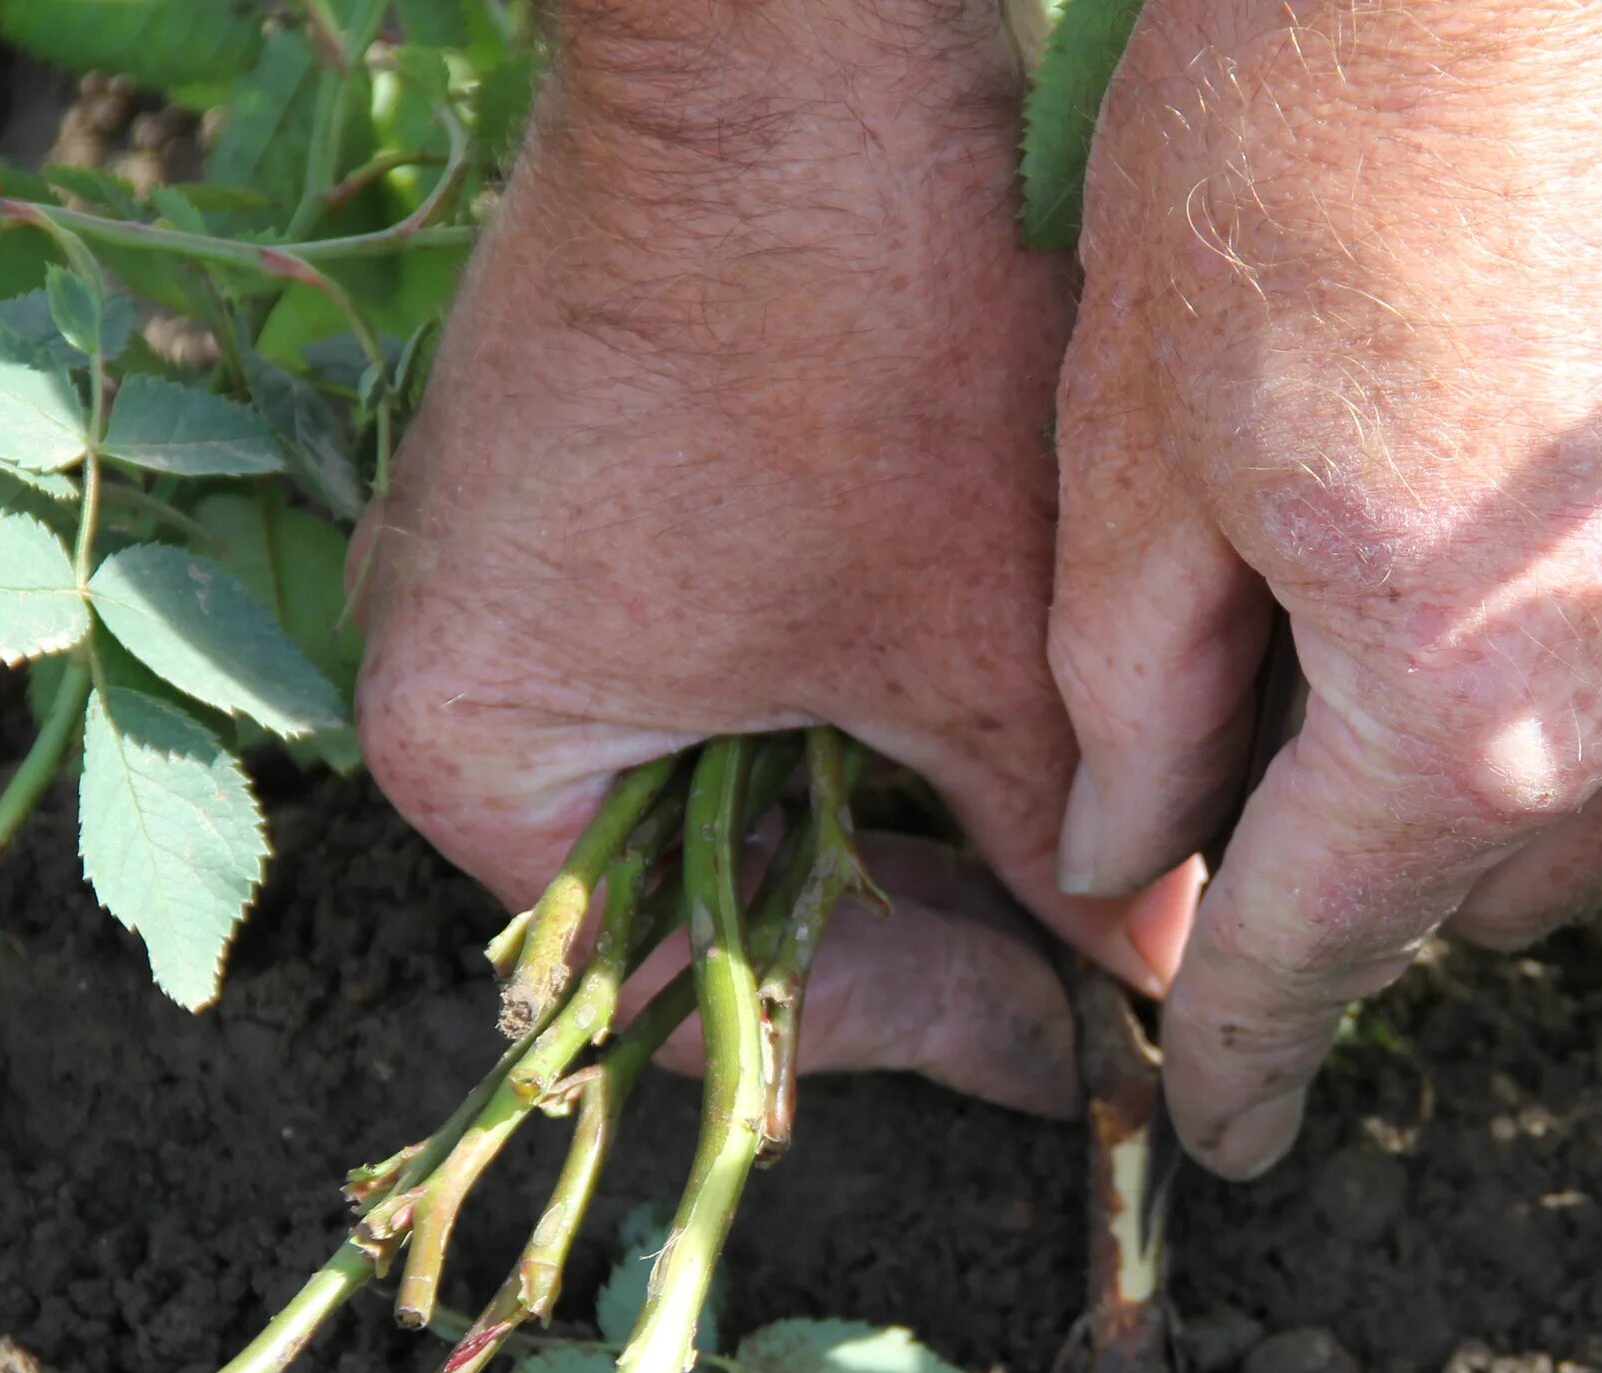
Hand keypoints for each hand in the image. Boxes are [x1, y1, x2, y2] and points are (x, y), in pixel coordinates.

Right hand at [354, 0, 1189, 1116]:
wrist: (795, 40)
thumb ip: (1054, 840)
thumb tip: (1153, 977)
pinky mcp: (573, 480)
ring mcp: (500, 564)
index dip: (896, 1031)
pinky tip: (982, 717)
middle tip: (1080, 963)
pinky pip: (702, 661)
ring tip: (1059, 851)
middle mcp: (448, 667)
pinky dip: (840, 705)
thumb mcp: (975, 642)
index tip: (1059, 1043)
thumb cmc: (862, 342)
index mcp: (477, 750)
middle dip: (901, 928)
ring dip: (883, 817)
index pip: (684, 991)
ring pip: (715, 779)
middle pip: (694, 897)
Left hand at [1048, 0, 1601, 1172]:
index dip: (1242, 1053)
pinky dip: (1583, 632)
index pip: (1321, 952)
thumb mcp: (1134, 431)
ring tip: (1362, 599)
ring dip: (1483, 754)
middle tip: (1234, 762)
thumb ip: (1132, 693)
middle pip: (1475, 879)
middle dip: (1353, 867)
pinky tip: (1494, 499)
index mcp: (1473, 713)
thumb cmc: (1295, 131)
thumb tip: (1128, 859)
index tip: (1213, 1132)